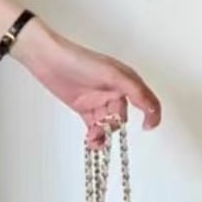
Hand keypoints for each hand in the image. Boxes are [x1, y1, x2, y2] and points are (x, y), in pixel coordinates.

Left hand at [13, 19, 161, 147]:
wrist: (48, 60)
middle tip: (101, 129)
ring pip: (107, 124)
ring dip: (102, 134)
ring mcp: (98, 100)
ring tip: (92, 138)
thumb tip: (153, 108)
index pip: (146, 100)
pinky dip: (94, 135)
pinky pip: (94, 126)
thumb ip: (135, 91)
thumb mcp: (112, 74)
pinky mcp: (83, 107)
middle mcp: (114, 91)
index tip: (147, 127)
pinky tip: (91, 141)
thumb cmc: (79, 61)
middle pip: (122, 116)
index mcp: (126, 80)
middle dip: (113, 126)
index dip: (151, 114)